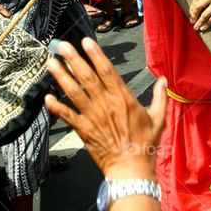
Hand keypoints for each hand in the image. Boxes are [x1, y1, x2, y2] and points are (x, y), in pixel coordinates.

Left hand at [45, 39, 166, 178]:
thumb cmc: (146, 143)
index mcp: (123, 98)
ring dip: (61, 77)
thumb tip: (164, 80)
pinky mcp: (83, 130)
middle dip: (73, 59)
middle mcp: (106, 103)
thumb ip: (160, 97)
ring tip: (50, 62)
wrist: (131, 169)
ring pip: (74, 92)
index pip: (107, 71)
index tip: (85, 41)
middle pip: (87, 77)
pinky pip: (67, 116)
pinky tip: (47, 97)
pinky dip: (56, 107)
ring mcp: (92, 117)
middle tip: (61, 45)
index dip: (95, 55)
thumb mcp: (159, 118)